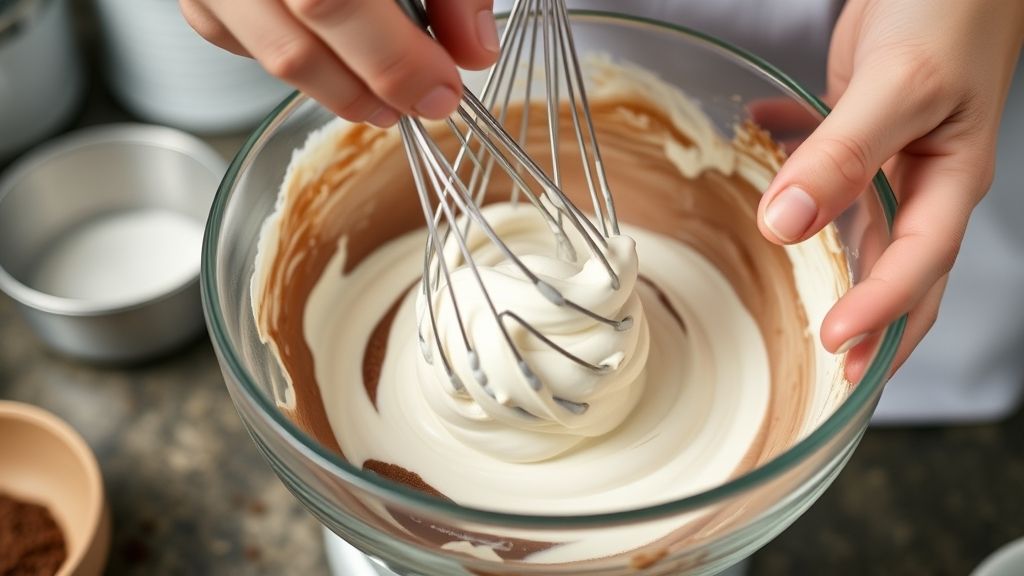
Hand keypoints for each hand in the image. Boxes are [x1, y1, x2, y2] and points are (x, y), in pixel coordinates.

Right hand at [179, 0, 498, 126]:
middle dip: (375, 84)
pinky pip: (241, 41)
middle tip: (423, 101)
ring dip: (341, 91)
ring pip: (273, 54)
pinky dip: (295, 60)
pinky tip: (335, 58)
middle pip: (301, 39)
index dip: (394, 59)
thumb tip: (473, 49)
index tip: (442, 88)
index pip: (333, 1)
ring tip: (388, 100)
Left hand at [756, 0, 1023, 377]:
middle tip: (831, 380)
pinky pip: (823, 171)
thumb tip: (786, 225)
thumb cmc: (951, 9)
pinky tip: (758, 160)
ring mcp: (891, 159)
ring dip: (829, 273)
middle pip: (899, 273)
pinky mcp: (859, 133)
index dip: (881, 314)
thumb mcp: (902, 85)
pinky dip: (790, 174)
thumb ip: (845, 153)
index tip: (838, 351)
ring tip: (791, 313)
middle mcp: (921, 181)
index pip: (917, 266)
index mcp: (951, 180)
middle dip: (871, 329)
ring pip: (858, 234)